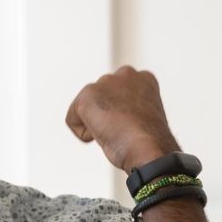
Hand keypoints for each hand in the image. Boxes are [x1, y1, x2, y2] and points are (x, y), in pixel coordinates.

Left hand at [65, 66, 180, 171]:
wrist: (148, 148)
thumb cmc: (148, 143)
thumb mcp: (142, 118)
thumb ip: (128, 108)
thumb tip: (116, 117)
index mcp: (143, 78)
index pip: (116, 97)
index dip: (122, 118)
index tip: (134, 125)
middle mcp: (125, 74)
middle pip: (99, 100)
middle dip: (106, 117)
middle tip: (124, 129)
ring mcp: (106, 82)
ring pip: (86, 109)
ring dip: (96, 125)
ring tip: (116, 131)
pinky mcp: (88, 95)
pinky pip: (73, 121)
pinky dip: (84, 135)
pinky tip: (103, 135)